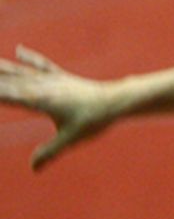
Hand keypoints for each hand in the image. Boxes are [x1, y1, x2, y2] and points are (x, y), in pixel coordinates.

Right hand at [0, 46, 117, 170]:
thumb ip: (50, 152)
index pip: (11, 97)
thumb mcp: (71, 138)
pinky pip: (43, 66)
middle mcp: (45, 87)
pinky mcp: (63, 77)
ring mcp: (54, 80)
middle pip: (13, 81)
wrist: (117, 100)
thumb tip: (33, 169)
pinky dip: (30, 58)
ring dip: (5, 68)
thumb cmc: (95, 120)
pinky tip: (19, 50)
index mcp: (43, 101)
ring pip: (23, 71)